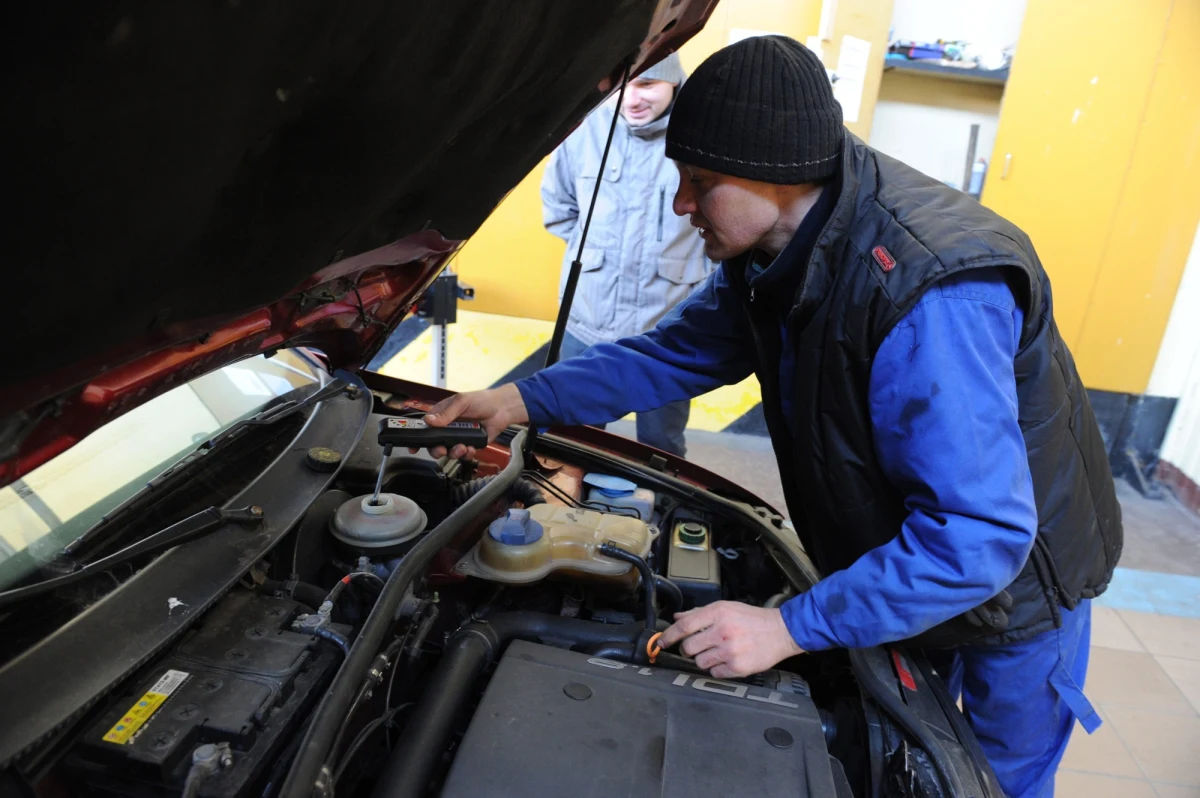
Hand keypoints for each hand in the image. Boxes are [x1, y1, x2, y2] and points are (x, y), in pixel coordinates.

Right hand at [419, 384, 529, 458]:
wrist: (502, 409)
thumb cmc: (481, 400)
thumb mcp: (461, 402)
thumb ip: (446, 413)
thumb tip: (429, 420)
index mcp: (441, 416)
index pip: (424, 428)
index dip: (417, 439)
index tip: (413, 448)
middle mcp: (448, 428)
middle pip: (434, 445)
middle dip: (436, 450)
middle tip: (442, 449)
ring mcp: (458, 437)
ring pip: (448, 452)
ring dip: (453, 452)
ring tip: (462, 447)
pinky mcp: (470, 445)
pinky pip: (464, 455)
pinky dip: (466, 454)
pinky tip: (471, 448)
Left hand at [660, 600, 803, 678]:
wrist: (780, 632)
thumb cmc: (752, 619)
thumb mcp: (726, 608)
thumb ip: (700, 613)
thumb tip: (677, 618)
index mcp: (718, 613)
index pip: (684, 626)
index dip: (669, 636)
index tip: (661, 642)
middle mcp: (722, 631)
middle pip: (688, 647)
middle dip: (688, 649)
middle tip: (697, 647)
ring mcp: (730, 651)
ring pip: (699, 662)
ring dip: (703, 659)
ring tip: (717, 652)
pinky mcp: (737, 667)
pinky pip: (714, 673)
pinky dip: (717, 668)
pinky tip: (727, 660)